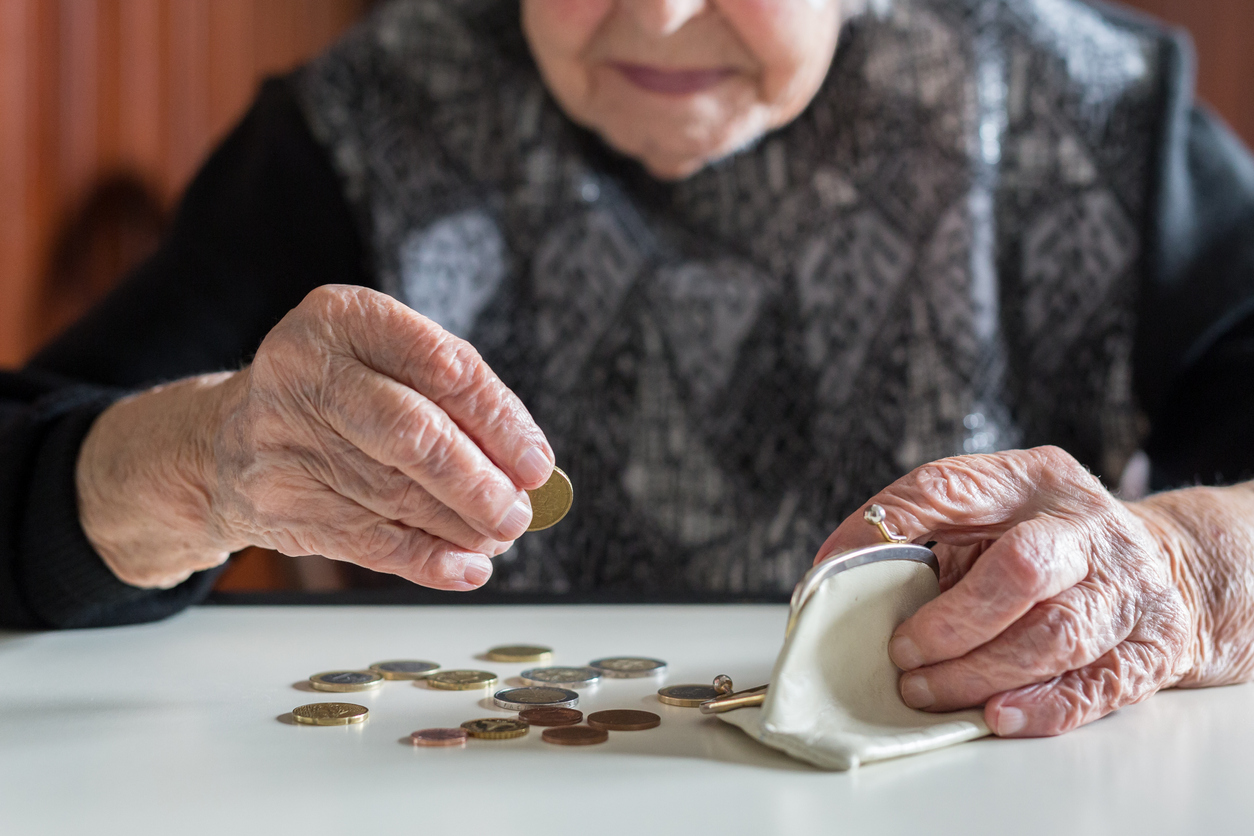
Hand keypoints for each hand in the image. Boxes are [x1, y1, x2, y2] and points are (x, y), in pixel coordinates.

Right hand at [78, 285, 553, 590]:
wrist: (224, 440)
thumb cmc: (335, 395)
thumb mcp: (382, 362)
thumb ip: (451, 399)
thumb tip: (526, 468)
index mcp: (342, 318)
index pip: (442, 366)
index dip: (500, 420)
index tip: (536, 463)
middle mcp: (303, 371)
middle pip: (412, 434)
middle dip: (478, 482)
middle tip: (519, 513)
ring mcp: (282, 439)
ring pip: (395, 495)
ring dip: (461, 526)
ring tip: (498, 535)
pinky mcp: (276, 502)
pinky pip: (368, 541)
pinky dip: (427, 559)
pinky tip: (465, 566)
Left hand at [814, 446, 1198, 736]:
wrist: (1166, 567)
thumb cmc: (1048, 543)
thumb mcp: (993, 513)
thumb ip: (928, 532)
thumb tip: (838, 571)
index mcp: (1031, 479)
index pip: (949, 486)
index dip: (886, 525)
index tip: (835, 567)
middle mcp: (1085, 527)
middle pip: (1021, 569)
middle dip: (951, 621)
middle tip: (901, 651)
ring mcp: (1126, 587)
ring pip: (1055, 636)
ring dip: (979, 672)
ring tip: (926, 690)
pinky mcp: (1150, 646)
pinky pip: (1094, 685)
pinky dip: (1040, 707)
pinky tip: (995, 714)